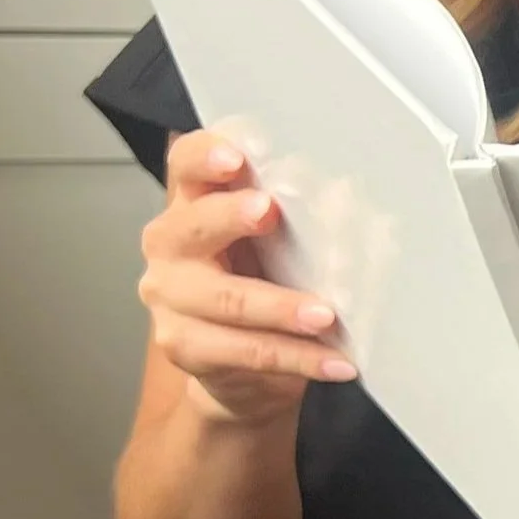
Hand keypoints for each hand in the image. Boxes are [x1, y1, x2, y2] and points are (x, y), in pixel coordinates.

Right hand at [137, 129, 353, 423]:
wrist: (237, 360)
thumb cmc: (261, 277)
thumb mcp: (275, 237)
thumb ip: (296, 213)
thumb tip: (348, 197)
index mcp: (192, 204)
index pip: (185, 165)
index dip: (205, 157)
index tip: (235, 158)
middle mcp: (170, 246)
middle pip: (194, 227)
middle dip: (232, 218)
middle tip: (270, 214)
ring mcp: (170, 298)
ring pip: (227, 299)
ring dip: (282, 308)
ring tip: (327, 315)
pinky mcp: (184, 346)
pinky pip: (246, 351)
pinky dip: (298, 357)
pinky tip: (336, 361)